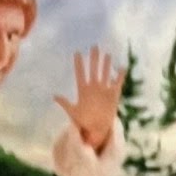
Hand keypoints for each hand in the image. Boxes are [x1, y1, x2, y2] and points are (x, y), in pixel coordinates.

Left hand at [54, 45, 122, 162]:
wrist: (96, 129)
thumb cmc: (83, 121)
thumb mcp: (73, 112)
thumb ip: (65, 103)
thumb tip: (54, 96)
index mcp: (83, 90)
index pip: (80, 74)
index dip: (79, 64)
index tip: (77, 53)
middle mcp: (93, 87)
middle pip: (93, 70)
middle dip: (93, 59)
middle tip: (94, 47)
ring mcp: (103, 90)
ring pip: (105, 74)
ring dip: (106, 64)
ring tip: (106, 54)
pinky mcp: (113, 94)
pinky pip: (117, 83)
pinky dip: (120, 76)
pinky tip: (122, 67)